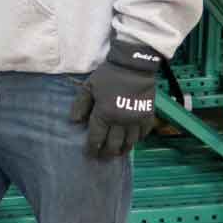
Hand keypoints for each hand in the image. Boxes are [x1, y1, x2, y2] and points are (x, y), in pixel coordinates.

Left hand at [69, 40, 160, 157]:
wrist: (133, 66)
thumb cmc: (108, 76)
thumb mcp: (89, 87)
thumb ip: (80, 105)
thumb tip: (74, 122)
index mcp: (104, 114)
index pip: (97, 137)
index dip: (92, 148)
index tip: (89, 154)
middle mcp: (121, 121)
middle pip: (114, 145)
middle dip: (106, 153)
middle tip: (102, 157)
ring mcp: (136, 120)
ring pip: (130, 143)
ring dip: (122, 150)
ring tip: (117, 153)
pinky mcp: (148, 116)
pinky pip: (143, 134)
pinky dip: (137, 140)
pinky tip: (132, 141)